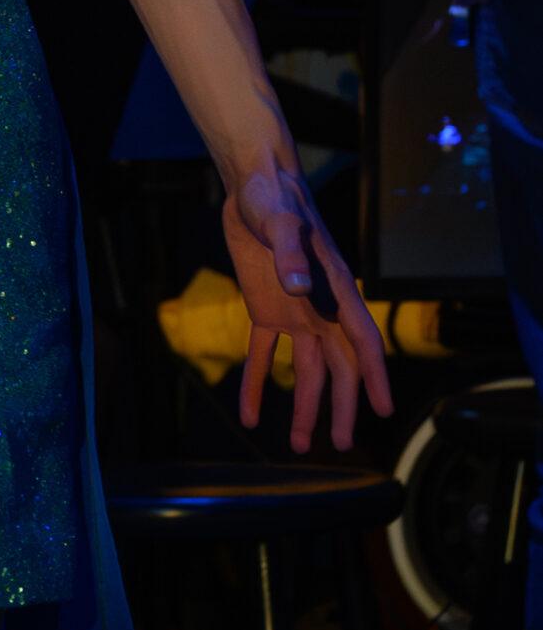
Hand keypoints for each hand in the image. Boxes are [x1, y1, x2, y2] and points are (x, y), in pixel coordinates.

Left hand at [222, 165, 393, 449]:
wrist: (253, 184)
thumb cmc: (274, 198)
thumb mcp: (279, 222)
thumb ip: (290, 254)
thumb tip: (299, 288)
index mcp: (334, 290)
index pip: (362, 341)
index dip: (375, 377)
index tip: (384, 411)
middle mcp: (320, 307)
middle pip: (338, 366)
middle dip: (342, 406)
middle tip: (342, 445)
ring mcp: (294, 310)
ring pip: (304, 368)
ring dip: (302, 404)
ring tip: (298, 444)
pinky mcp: (265, 308)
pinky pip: (262, 353)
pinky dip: (255, 382)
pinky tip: (246, 414)